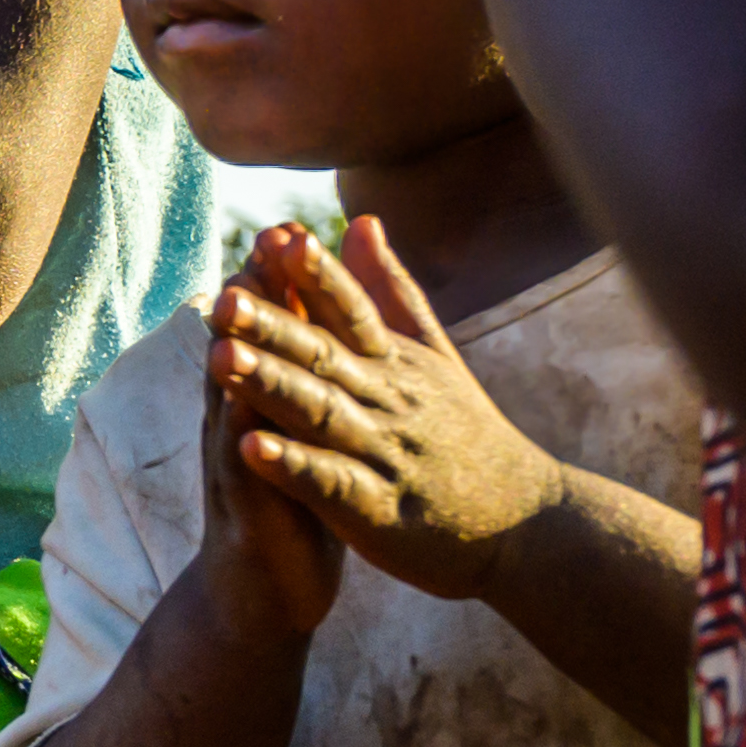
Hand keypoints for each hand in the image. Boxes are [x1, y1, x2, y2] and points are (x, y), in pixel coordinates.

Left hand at [207, 215, 564, 609]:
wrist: (529, 526)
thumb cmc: (469, 436)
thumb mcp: (436, 356)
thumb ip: (391, 291)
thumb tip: (360, 220)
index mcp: (395, 364)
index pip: (351, 310)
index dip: (315, 274)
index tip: (275, 235)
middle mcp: (387, 401)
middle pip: (323, 356)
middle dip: (271, 326)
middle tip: (222, 297)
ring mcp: (383, 455)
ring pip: (319, 413)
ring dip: (268, 385)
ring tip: (216, 356)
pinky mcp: (378, 512)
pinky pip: (331, 484)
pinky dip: (293, 466)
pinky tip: (248, 449)